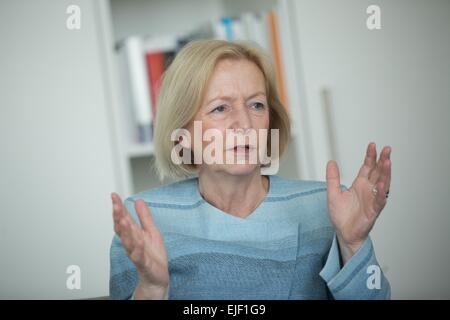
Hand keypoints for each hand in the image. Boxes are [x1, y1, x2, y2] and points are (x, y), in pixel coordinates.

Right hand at [111, 192, 168, 298]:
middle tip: (115, 205)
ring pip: (128, 241)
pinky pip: (139, 256)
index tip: (114, 196)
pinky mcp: (144, 263)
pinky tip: (137, 242)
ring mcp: (136, 253)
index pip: (123, 218)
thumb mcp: (151, 230)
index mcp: (133, 234)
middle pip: (122, 228)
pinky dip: (137, 249)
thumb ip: (144, 216)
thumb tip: (138, 200)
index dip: (118, 207)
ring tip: (123, 220)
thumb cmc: (153, 255)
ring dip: (125, 231)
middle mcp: (132, 243)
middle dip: (118, 217)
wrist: (157, 277)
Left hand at [326, 143, 390, 263]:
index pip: (368, 167)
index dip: (371, 156)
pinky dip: (381, 192)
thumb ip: (332, 178)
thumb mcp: (333, 193)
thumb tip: (331, 162)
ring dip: (386, 173)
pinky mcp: (374, 211)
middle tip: (387, 149)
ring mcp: (373, 200)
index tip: (372, 145)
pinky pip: (379, 201)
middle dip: (383, 160)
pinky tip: (382, 184)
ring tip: (387, 162)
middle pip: (378, 172)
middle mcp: (369, 190)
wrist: (343, 233)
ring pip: (383, 184)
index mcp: (360, 184)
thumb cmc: (341, 215)